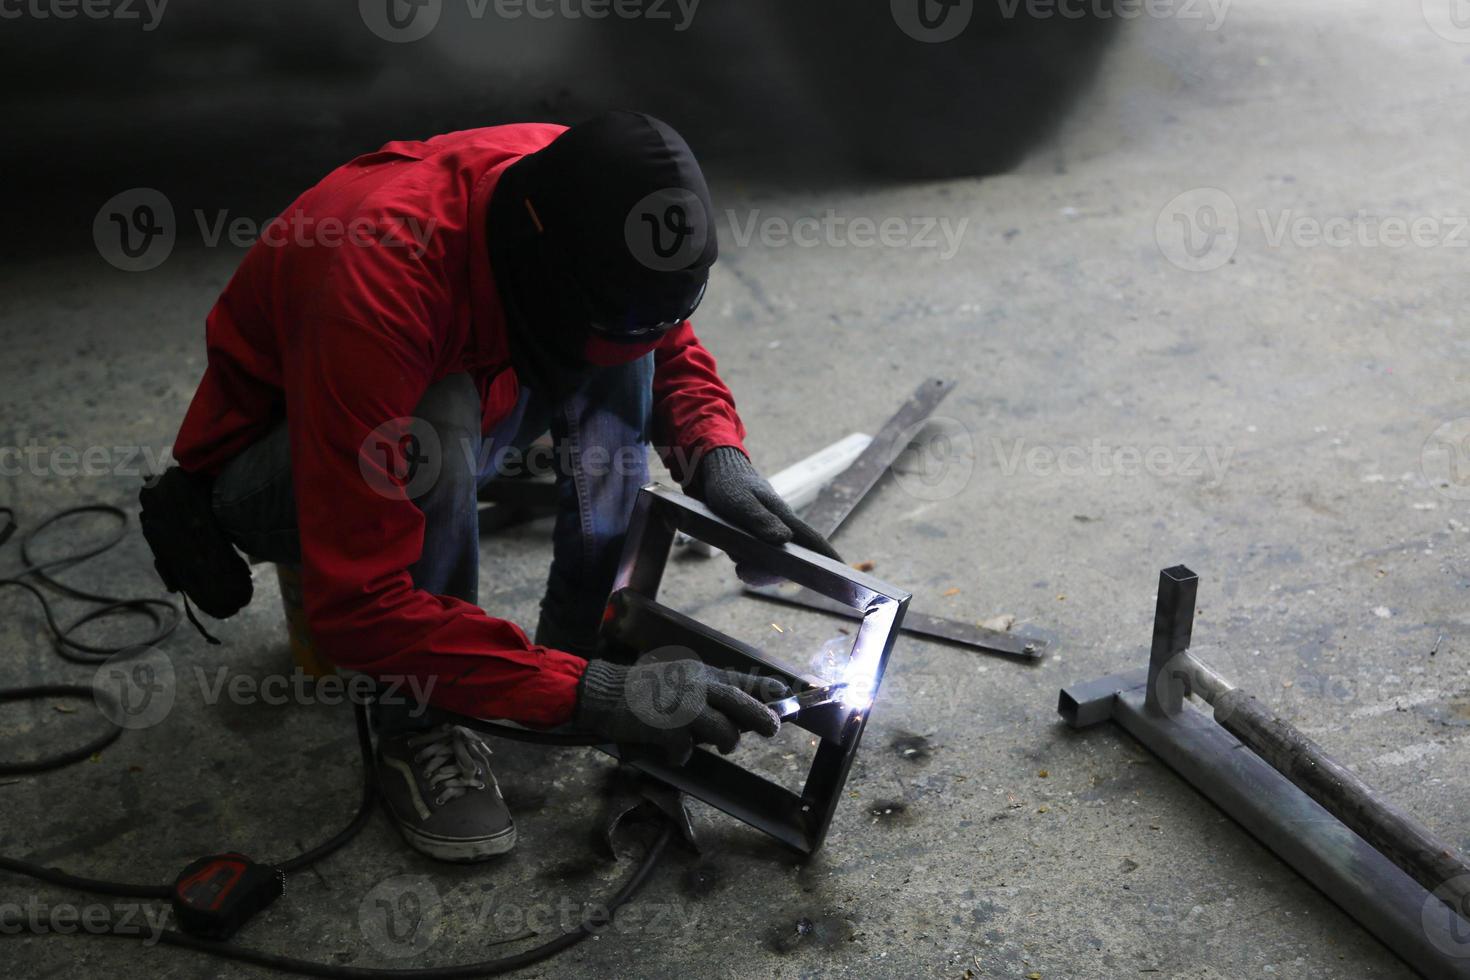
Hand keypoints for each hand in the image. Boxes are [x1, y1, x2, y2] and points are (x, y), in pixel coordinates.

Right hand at [574, 658, 789, 764]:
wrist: (606, 693)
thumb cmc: (643, 690)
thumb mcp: (678, 679)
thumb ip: (704, 691)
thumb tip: (735, 715)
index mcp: (701, 673)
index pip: (742, 680)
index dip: (766, 691)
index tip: (785, 697)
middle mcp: (697, 686)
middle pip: (742, 704)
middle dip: (762, 719)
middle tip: (771, 730)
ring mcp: (684, 707)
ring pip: (723, 732)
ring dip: (724, 742)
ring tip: (718, 746)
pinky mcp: (669, 728)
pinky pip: (687, 750)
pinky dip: (681, 754)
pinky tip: (671, 750)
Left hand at [688, 447, 841, 560]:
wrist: (714, 474)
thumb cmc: (729, 484)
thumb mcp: (741, 502)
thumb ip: (761, 520)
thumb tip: (785, 540)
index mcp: (784, 517)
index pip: (813, 541)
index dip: (829, 557)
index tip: (845, 573)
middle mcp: (781, 529)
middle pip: (790, 562)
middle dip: (770, 574)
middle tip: (744, 573)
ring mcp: (768, 536)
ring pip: (771, 564)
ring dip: (755, 570)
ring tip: (738, 563)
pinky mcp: (754, 540)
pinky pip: (756, 561)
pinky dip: (747, 565)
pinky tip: (736, 559)